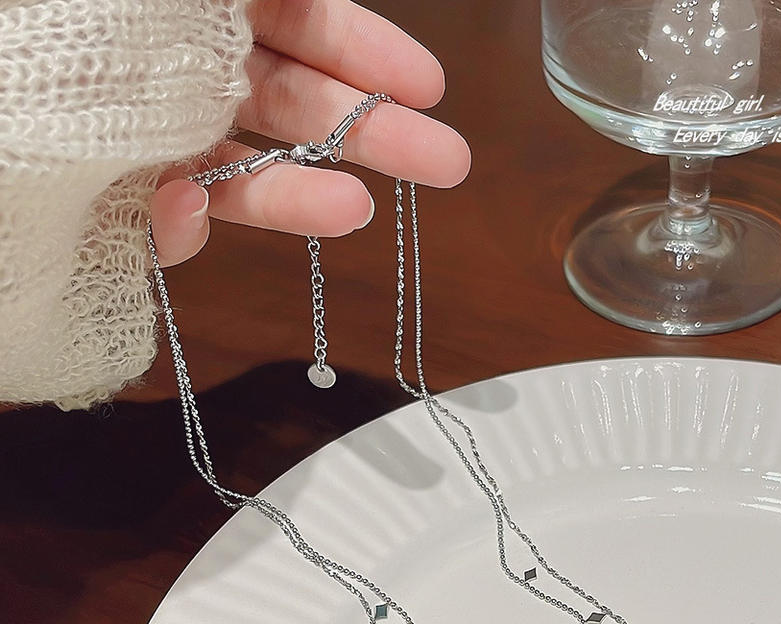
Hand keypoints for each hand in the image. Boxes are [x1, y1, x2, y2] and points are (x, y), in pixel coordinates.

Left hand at [150, 0, 470, 266]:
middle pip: (291, 103)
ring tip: (358, 214)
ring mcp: (149, 136)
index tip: (428, 84)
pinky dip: (179, 226)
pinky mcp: (113, 197)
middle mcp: (181, 69)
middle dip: (371, 133)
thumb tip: (292, 66)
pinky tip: (190, 207)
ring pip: (240, 170)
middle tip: (448, 162)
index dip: (364, 53)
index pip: (300, 25)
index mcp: (203, 12)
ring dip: (299, 197)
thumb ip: (271, 15)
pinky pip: (159, 221)